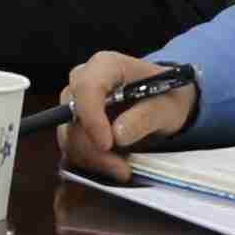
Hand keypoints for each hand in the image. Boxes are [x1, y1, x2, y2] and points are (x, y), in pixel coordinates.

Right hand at [56, 52, 196, 178]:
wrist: (161, 103)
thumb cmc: (164, 96)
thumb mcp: (166, 105)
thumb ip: (145, 116)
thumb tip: (118, 135)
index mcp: (106, 65)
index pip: (86, 88)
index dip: (92, 118)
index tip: (108, 144)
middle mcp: (82, 81)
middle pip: (72, 116)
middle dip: (93, 148)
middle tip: (122, 169)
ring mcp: (73, 103)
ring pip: (69, 136)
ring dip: (93, 159)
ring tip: (123, 169)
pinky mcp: (73, 125)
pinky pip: (71, 147)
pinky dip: (90, 162)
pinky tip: (113, 166)